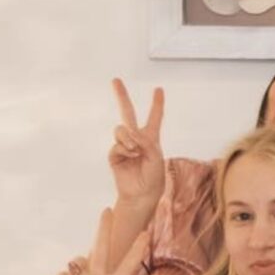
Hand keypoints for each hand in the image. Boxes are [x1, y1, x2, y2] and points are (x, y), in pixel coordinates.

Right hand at [108, 79, 165, 204]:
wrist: (142, 194)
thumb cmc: (154, 177)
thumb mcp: (156, 156)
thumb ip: (144, 141)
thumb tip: (128, 132)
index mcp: (151, 138)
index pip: (154, 118)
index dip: (157, 104)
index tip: (159, 89)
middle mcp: (136, 139)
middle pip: (128, 113)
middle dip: (121, 96)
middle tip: (115, 80)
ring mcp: (124, 145)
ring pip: (121, 130)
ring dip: (128, 138)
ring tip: (135, 151)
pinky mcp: (115, 154)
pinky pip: (117, 145)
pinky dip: (125, 149)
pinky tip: (130, 157)